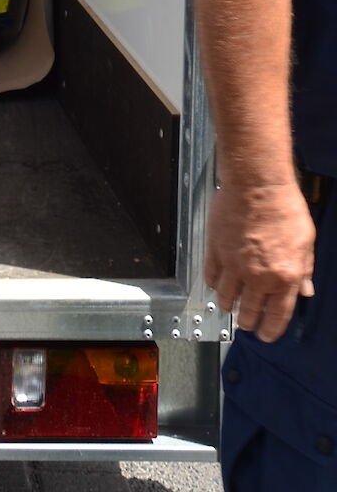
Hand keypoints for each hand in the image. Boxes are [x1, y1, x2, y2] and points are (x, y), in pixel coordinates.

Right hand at [205, 178, 315, 341]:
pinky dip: (213, 283)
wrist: (257, 183)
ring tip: (230, 304)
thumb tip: (305, 290)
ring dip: (228, 305)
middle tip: (246, 322)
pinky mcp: (215, 250)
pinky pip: (210, 276)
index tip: (266, 335)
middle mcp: (258, 276)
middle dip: (248, 322)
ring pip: (225, 298)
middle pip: (248, 312)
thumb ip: (304, 269)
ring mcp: (234, 264)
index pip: (277, 317)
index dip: (270, 331)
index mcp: (285, 277)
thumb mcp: (306, 241)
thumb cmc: (284, 206)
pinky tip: (217, 282)